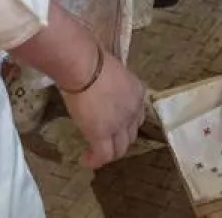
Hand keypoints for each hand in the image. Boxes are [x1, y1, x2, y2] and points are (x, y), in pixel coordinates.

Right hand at [60, 52, 147, 168]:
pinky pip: (103, 155)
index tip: (114, 123)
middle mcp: (134, 109)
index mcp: (137, 91)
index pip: (137, 114)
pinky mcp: (102, 134)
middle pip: (132, 133)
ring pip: (121, 148)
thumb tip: (96, 82)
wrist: (84, 66)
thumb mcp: (109, 70)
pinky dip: (95, 160)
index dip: (127, 122)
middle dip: (120, 139)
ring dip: (110, 152)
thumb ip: (109, 82)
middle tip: (106, 140)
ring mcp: (120, 124)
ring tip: (96, 153)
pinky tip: (86, 160)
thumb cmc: (91, 59)